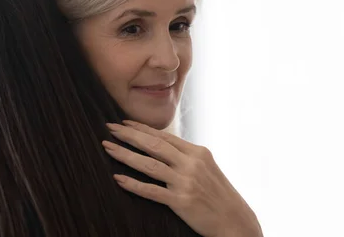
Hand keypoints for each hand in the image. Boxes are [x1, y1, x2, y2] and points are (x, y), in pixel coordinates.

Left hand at [102, 121, 262, 236]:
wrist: (236, 221)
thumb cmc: (219, 195)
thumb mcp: (207, 168)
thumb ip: (186, 156)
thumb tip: (162, 145)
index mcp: (197, 153)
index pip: (164, 136)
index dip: (141, 128)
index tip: (123, 122)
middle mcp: (191, 164)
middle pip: (153, 145)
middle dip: (129, 135)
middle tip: (109, 128)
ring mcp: (186, 182)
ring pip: (149, 164)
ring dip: (125, 155)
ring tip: (108, 148)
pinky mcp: (181, 201)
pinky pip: (151, 191)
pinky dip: (133, 184)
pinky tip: (118, 178)